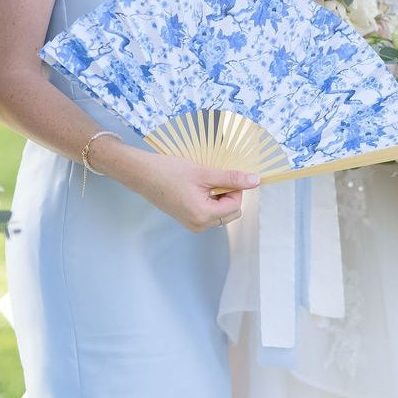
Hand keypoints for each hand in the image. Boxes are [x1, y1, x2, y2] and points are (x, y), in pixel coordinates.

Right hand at [97, 142, 259, 232]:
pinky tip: (196, 187)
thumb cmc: (170, 171)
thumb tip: (255, 181)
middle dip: (228, 195)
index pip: (235, 205)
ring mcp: (192, 225)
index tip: (221, 175)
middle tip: (212, 178)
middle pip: (230, 213)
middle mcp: (199, 225)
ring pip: (220, 213)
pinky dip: (209, 200)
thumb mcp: (204, 172)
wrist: (142, 174)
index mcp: (204, 216)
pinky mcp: (186, 220)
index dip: (234, 188)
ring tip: (202, 183)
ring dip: (218, 197)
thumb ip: (231, 178)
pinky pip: (208, 213)